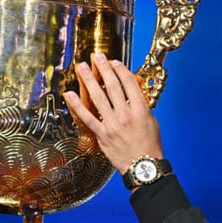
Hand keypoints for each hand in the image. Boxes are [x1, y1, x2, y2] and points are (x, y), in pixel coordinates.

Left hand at [64, 52, 163, 173]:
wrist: (143, 166)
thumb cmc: (150, 144)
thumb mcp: (152, 121)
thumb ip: (141, 105)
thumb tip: (132, 92)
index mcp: (140, 109)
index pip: (129, 83)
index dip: (120, 69)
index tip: (113, 62)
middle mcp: (125, 114)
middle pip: (112, 86)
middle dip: (103, 69)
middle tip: (96, 56)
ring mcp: (112, 124)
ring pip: (98, 97)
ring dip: (88, 80)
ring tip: (81, 67)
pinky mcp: (102, 134)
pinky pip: (87, 117)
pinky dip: (77, 105)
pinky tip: (69, 95)